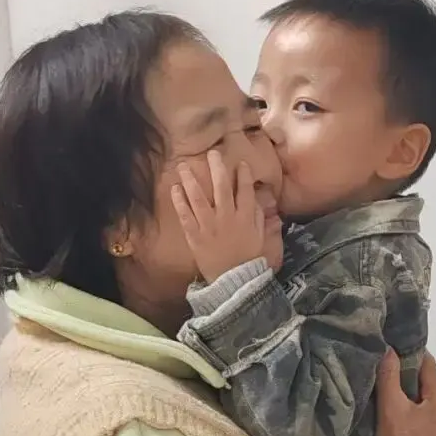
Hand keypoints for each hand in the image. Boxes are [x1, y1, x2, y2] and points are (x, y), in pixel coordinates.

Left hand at [171, 150, 265, 283]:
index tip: (240, 163)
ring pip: (199, 198)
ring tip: (183, 165)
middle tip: (212, 153)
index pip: (245, 191)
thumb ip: (259, 218)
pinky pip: (186, 215)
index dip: (243, 175)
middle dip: (217, 168)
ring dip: (191, 180)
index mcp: (246, 218)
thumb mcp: (260, 238)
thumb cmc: (249, 260)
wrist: (234, 282)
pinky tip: (175, 188)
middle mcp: (227, 218)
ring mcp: (209, 226)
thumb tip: (256, 200)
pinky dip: (180, 202)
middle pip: (221, 187)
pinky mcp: (195, 236)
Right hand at [375, 350, 435, 435]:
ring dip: (415, 393)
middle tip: (386, 375)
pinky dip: (421, 408)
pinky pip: (434, 411)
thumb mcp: (390, 408)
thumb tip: (389, 348)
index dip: (407, 356)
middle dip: (410, 375)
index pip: (427, 363)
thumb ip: (389, 374)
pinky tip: (404, 412)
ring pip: (432, 396)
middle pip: (431, 380)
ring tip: (392, 394)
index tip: (389, 353)